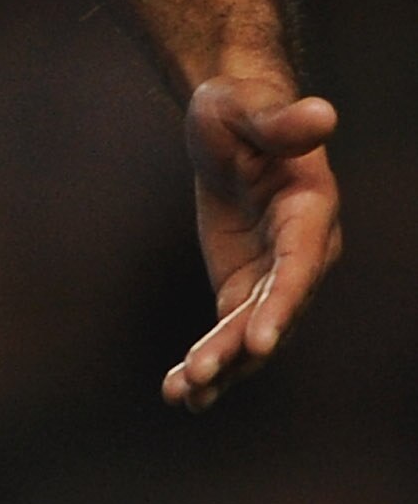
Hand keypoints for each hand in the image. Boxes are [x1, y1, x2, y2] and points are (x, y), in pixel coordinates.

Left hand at [164, 79, 340, 412]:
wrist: (230, 123)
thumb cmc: (242, 107)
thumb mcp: (249, 107)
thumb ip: (282, 122)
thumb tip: (323, 114)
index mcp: (309, 212)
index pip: (298, 267)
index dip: (282, 305)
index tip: (261, 343)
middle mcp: (300, 253)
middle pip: (273, 310)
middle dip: (239, 347)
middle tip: (199, 375)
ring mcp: (272, 275)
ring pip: (251, 331)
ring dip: (220, 367)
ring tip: (182, 396)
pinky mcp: (244, 286)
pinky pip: (229, 331)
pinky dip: (209, 361)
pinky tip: (181, 392)